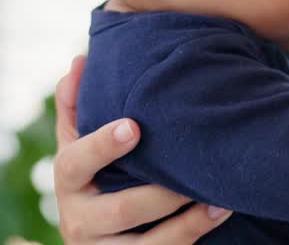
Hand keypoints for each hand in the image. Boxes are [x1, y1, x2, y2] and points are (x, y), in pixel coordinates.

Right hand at [53, 54, 233, 242]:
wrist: (93, 239)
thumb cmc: (94, 176)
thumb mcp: (77, 144)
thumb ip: (76, 106)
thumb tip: (79, 61)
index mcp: (68, 184)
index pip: (75, 163)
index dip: (101, 145)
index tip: (134, 125)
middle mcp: (78, 222)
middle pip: (120, 210)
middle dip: (160, 193)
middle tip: (192, 170)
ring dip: (186, 224)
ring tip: (219, 199)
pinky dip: (194, 237)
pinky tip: (220, 213)